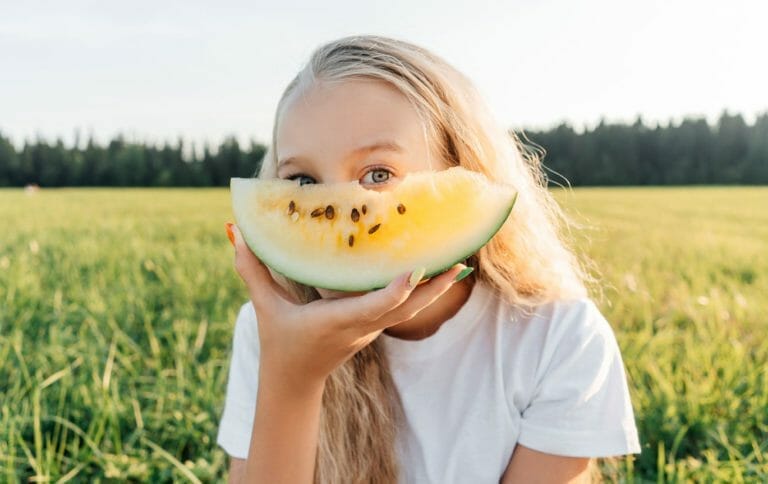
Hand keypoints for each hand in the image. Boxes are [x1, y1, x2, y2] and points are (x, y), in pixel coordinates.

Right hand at [226, 223, 467, 391]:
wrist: (295, 379)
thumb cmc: (280, 340)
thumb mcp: (264, 306)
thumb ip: (251, 268)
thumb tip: (234, 230)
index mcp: (336, 321)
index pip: (374, 306)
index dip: (397, 290)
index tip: (417, 270)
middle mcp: (361, 326)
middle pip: (405, 308)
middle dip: (433, 288)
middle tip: (458, 261)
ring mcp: (371, 329)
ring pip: (410, 309)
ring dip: (435, 289)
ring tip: (458, 263)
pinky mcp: (374, 327)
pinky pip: (403, 308)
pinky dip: (421, 292)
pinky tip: (435, 271)